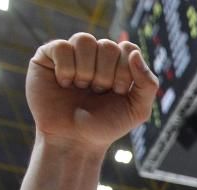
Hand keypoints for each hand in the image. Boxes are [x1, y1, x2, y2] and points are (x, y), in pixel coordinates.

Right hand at [26, 33, 157, 152]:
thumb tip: (134, 53)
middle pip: (108, 45)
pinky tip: (65, 84)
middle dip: (106, 75)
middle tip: (98, 93)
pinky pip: (62, 47)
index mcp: (118, 63)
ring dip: (86, 70)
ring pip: (84, 40)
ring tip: (82, 88)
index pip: (128, 48)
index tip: (119, 91)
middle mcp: (95, 55)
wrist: (75, 141)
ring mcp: (72, 54)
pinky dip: (66, 69)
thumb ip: (148, 84)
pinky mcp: (48, 56)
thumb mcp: (138, 110)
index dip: (125, 71)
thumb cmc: (106, 126)